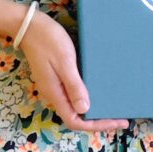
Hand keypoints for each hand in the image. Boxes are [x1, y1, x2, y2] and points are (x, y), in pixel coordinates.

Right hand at [11, 11, 128, 133]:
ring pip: (75, 106)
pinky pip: (74, 93)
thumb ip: (73, 85)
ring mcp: (55, 86)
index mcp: (55, 93)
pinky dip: (89, 96)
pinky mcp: (57, 77)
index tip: (118, 121)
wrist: (29, 26)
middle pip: (77, 117)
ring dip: (95, 108)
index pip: (75, 121)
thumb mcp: (64, 62)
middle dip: (99, 120)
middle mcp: (55, 94)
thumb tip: (85, 110)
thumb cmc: (48, 41)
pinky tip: (102, 89)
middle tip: (122, 117)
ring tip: (116, 105)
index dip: (96, 125)